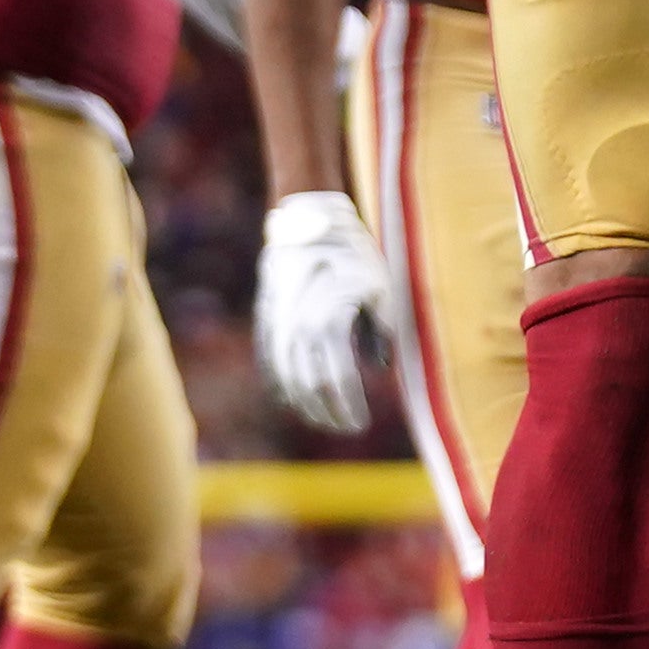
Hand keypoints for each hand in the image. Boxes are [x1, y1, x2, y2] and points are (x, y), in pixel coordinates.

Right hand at [254, 188, 381, 435]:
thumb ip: (382, 332)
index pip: (337, 382)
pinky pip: (269, 363)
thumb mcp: (381, 289)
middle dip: (328, 413)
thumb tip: (381, 369)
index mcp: (329, 323)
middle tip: (346, 426)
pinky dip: (280, 386)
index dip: (348, 407)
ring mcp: (278, 326)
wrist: (310, 223)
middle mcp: (299, 329)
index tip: (361, 424)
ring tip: (323, 417)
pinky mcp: (267, 321)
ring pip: (287, 380)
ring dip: (305, 405)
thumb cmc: (354, 256)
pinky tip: (292, 400)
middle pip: (310, 388)